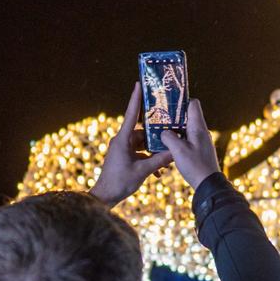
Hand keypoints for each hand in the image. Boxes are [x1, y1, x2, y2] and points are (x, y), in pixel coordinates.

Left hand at [90, 83, 172, 207]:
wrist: (105, 196)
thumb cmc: (119, 182)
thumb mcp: (142, 171)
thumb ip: (159, 161)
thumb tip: (174, 153)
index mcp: (122, 139)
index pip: (132, 114)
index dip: (136, 98)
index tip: (139, 84)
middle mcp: (122, 141)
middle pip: (143, 132)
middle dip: (157, 136)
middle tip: (170, 133)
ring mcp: (123, 149)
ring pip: (143, 144)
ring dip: (154, 152)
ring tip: (167, 159)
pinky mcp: (124, 157)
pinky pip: (140, 154)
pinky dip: (149, 160)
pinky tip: (158, 172)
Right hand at [160, 98, 220, 189]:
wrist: (209, 185)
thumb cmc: (195, 166)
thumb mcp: (178, 150)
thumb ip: (168, 137)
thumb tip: (163, 132)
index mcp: (198, 127)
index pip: (193, 104)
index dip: (181, 101)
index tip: (168, 103)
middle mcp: (201, 131)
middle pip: (187, 116)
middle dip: (174, 116)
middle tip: (160, 119)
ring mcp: (201, 141)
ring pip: (186, 128)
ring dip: (175, 129)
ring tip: (161, 133)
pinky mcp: (199, 149)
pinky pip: (187, 139)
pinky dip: (178, 139)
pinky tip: (169, 146)